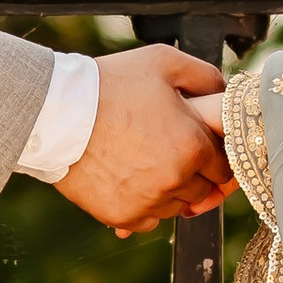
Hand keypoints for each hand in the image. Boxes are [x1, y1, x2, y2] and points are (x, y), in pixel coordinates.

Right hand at [57, 43, 235, 234]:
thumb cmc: (111, 83)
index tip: (196, 145)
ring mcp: (148, 202)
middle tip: (166, 151)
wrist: (56, 112)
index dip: (213, 154)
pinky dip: (143, 206)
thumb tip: (226, 93)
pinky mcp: (122, 216)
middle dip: (192, 172)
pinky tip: (128, 179)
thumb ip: (205, 76)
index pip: (225, 166)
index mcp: (193, 146)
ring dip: (168, 190)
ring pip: (175, 207)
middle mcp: (176, 179)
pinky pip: (148, 221)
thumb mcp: (164, 62)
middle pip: (202, 189)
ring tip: (143, 162)